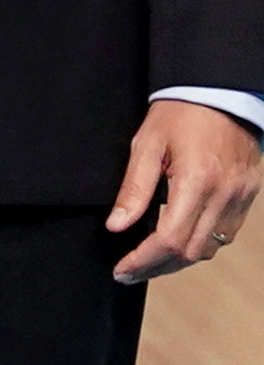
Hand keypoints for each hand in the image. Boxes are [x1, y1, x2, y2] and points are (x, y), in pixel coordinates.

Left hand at [111, 99, 261, 281]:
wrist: (221, 93)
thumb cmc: (180, 113)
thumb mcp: (146, 144)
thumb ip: (133, 188)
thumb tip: (116, 226)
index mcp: (196, 182)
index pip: (169, 239)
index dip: (144, 260)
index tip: (122, 270)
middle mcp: (223, 196)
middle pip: (191, 252)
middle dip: (158, 267)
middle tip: (129, 270)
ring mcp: (240, 199)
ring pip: (210, 248)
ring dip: (179, 259)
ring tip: (148, 258)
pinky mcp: (247, 197)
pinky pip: (225, 234)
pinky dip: (200, 242)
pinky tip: (177, 237)